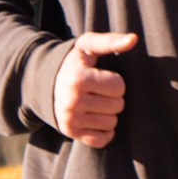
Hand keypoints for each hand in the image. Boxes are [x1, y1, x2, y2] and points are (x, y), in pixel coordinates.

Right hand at [52, 31, 137, 148]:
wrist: (44, 82)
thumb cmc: (74, 62)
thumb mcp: (87, 47)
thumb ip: (110, 41)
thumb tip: (133, 39)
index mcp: (78, 78)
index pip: (119, 86)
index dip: (115, 81)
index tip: (102, 77)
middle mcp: (72, 101)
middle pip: (117, 105)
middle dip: (113, 98)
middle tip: (99, 91)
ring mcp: (71, 119)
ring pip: (112, 123)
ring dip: (109, 113)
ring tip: (96, 103)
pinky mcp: (71, 133)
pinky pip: (103, 139)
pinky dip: (104, 131)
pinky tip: (94, 118)